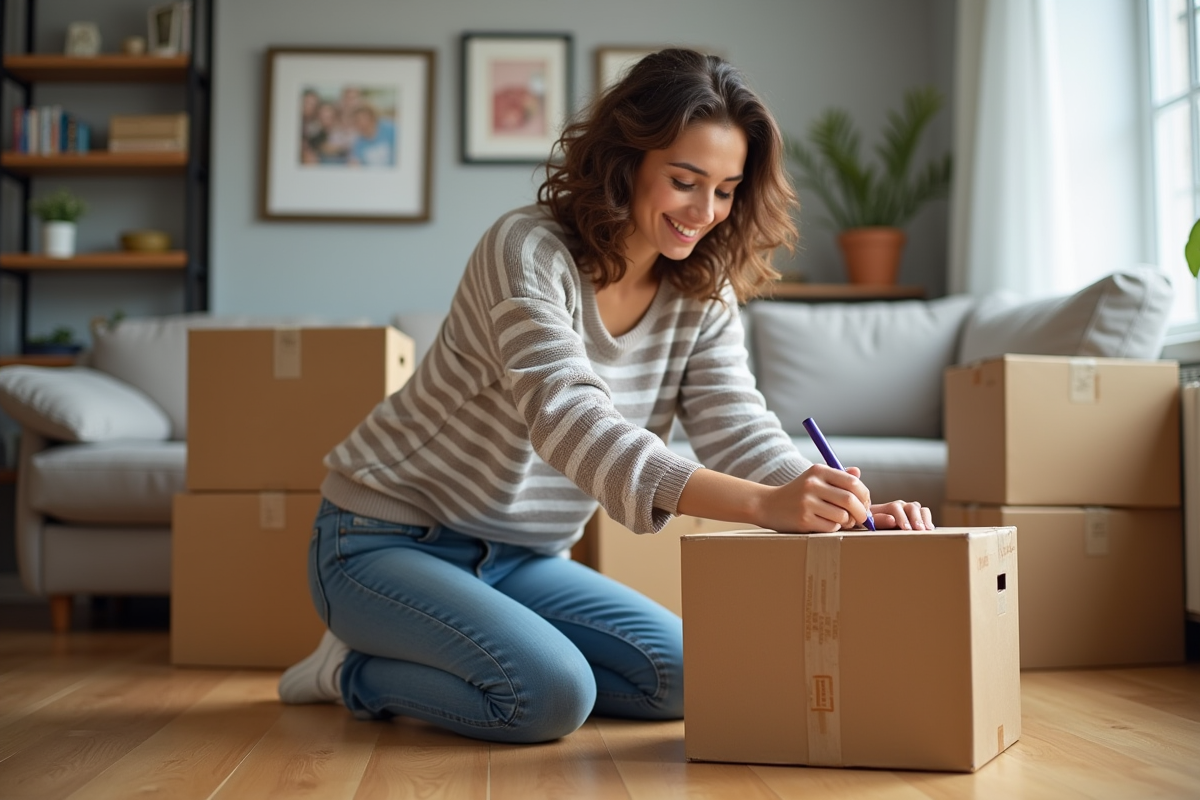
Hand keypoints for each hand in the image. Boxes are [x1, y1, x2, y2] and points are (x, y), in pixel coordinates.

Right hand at [757, 464, 872, 532]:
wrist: (767, 505)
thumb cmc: (798, 493)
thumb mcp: (815, 479)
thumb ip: (837, 476)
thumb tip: (858, 473)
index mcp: (818, 470)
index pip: (853, 482)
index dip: (865, 496)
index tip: (866, 504)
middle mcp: (812, 484)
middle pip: (850, 500)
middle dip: (862, 512)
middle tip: (863, 519)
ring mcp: (807, 502)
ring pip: (842, 516)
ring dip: (847, 522)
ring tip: (841, 521)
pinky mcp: (803, 519)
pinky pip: (830, 527)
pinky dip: (833, 528)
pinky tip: (825, 524)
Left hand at [869, 500, 934, 529]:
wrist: (875, 523)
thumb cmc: (872, 524)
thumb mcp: (872, 522)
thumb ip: (880, 520)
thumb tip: (892, 519)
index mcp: (888, 506)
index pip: (895, 508)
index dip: (902, 518)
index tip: (906, 528)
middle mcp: (901, 506)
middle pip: (911, 507)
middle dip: (916, 518)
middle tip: (919, 529)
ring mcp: (911, 510)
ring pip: (920, 509)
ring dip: (924, 519)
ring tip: (927, 529)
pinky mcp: (918, 516)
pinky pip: (925, 514)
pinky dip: (928, 520)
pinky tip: (930, 529)